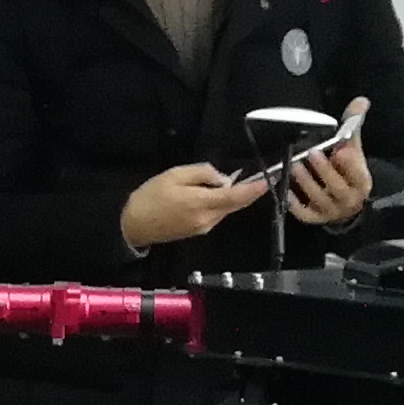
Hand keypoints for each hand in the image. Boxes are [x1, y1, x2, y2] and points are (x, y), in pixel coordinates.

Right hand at [120, 162, 273, 250]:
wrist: (134, 225)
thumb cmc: (150, 197)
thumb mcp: (174, 175)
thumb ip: (202, 173)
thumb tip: (223, 179)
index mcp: (201, 203)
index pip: (237, 196)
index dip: (255, 189)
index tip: (269, 180)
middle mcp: (208, 218)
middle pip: (235, 204)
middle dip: (246, 191)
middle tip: (252, 177)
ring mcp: (204, 227)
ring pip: (226, 209)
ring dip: (229, 197)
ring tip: (212, 184)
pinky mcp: (199, 231)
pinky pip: (216, 214)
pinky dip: (218, 204)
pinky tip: (204, 196)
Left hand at [285, 96, 373, 228]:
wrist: (346, 203)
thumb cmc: (347, 173)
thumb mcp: (353, 150)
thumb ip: (353, 126)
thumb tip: (360, 101)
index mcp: (361, 182)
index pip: (359, 174)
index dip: (350, 164)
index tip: (341, 150)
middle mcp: (348, 199)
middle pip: (338, 187)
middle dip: (325, 171)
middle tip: (312, 154)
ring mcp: (331, 210)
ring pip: (320, 199)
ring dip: (307, 183)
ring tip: (295, 166)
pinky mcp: (315, 218)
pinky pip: (305, 214)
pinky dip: (295, 204)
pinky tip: (286, 191)